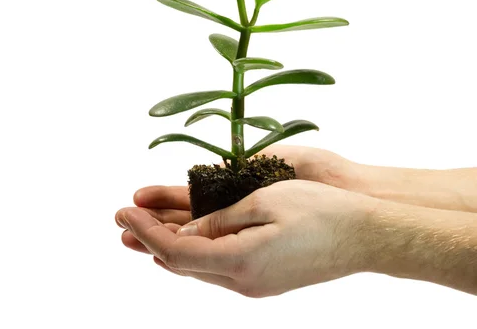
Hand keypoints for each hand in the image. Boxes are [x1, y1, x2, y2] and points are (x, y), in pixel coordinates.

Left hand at [116, 180, 375, 296]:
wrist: (366, 235)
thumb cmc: (321, 210)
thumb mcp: (264, 203)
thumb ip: (218, 221)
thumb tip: (184, 234)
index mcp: (240, 260)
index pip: (176, 251)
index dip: (146, 232)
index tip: (122, 213)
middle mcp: (243, 281)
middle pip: (182, 264)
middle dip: (148, 240)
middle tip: (121, 221)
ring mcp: (255, 285)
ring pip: (198, 268)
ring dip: (166, 248)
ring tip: (138, 233)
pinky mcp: (265, 280)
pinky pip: (217, 269)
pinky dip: (193, 255)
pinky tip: (182, 246)